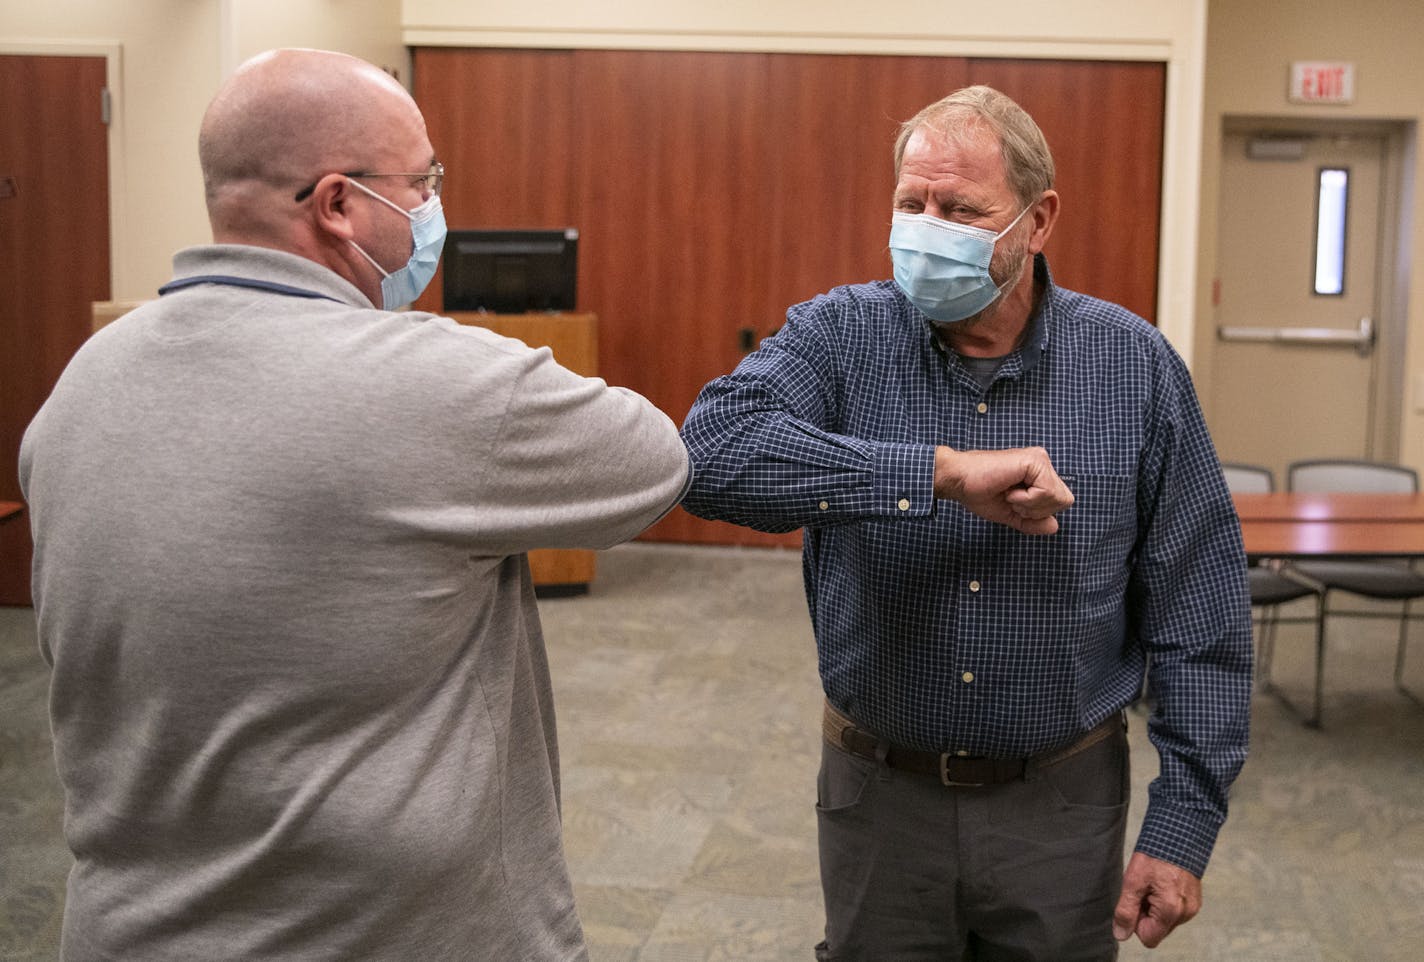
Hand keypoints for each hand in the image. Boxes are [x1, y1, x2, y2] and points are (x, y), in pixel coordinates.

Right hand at [932, 446, 1073, 534]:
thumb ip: (1033, 522)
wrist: (959, 480)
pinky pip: (1046, 492)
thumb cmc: (979, 492)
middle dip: (1038, 510)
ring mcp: (1040, 460)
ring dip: (1031, 504)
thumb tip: (1055, 526)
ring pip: (1059, 497)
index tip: (1014, 502)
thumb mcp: (1011, 514)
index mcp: (1039, 474)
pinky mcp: (1034, 460)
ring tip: (1010, 494)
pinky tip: (1010, 490)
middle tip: (1013, 499)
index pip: (1060, 501)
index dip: (1039, 512)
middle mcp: (1042, 463)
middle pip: (1064, 500)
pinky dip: (1027, 499)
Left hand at [1113, 852, 1202, 947]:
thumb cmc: (1155, 855)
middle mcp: (1185, 913)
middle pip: (1157, 929)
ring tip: (1153, 883)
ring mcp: (1192, 907)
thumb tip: (1121, 935)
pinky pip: (1174, 911)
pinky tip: (1162, 883)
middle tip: (1143, 889)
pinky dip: (1165, 901)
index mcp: (1171, 911)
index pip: (1148, 938)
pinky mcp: (1194, 900)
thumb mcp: (1133, 881)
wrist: (1179, 835)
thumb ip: (1126, 911)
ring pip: (1165, 920)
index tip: (1135, 900)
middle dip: (1146, 914)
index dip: (1136, 923)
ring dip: (1155, 907)